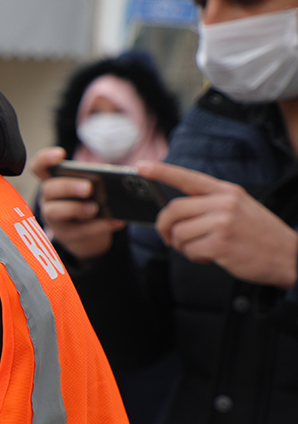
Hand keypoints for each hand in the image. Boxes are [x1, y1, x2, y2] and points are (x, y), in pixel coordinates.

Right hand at [29, 146, 123, 262]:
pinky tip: (117, 221)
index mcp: (54, 181)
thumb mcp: (91, 189)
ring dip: (76, 208)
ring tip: (94, 208)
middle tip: (89, 188)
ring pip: (54, 211)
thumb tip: (112, 179)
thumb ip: (96, 181)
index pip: (39, 167)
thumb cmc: (90, 203)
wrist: (89, 236)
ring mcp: (53, 218)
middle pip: (48, 188)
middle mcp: (49, 198)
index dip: (45, 159)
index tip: (61, 154)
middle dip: (68, 186)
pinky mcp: (65, 235)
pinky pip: (79, 231)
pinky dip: (99, 226)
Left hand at [139, 161, 297, 287]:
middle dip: (164, 227)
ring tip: (202, 249)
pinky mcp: (221, 243)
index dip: (161, 172)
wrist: (289, 256)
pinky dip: (194, 257)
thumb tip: (176, 213)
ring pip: (178, 233)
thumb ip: (211, 204)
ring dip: (183, 246)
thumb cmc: (260, 235)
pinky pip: (189, 250)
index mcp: (227, 191)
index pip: (188, 178)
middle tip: (168, 238)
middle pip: (173, 210)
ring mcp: (222, 222)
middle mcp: (223, 202)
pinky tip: (210, 257)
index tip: (140, 166)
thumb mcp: (240, 208)